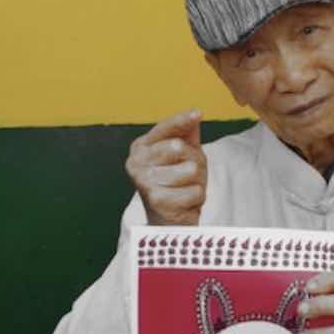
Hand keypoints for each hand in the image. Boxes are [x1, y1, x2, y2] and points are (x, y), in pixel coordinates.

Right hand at [125, 109, 206, 225]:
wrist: (169, 221)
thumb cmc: (177, 183)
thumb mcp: (183, 154)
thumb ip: (186, 133)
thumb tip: (195, 114)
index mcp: (140, 147)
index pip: (165, 128)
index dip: (182, 120)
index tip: (198, 112)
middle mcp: (135, 162)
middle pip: (179, 147)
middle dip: (194, 160)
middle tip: (189, 175)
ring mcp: (144, 182)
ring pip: (190, 170)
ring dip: (198, 181)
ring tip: (186, 189)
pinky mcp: (156, 201)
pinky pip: (194, 191)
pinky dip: (197, 198)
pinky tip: (185, 203)